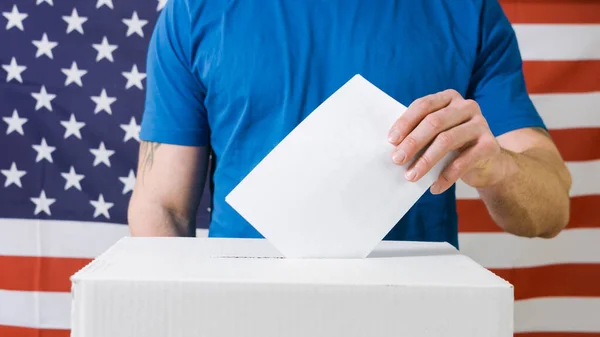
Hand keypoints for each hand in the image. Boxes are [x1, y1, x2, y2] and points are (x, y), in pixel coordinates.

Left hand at [388, 89, 503, 193]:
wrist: (489, 163)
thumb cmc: (454, 146)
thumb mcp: (437, 134)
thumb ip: (420, 133)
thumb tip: (393, 147)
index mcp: (449, 98)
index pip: (424, 105)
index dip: (405, 122)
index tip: (391, 141)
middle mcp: (466, 106)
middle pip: (434, 122)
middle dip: (412, 142)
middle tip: (397, 159)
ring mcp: (481, 124)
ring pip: (447, 140)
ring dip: (426, 161)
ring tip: (412, 176)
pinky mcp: (490, 145)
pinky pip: (463, 162)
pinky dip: (446, 177)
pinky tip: (434, 188)